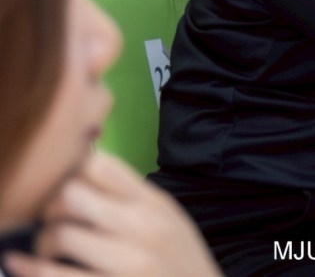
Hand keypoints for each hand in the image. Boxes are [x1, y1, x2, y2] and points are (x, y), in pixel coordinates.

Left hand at [3, 151, 220, 276]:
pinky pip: (58, 276)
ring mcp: (129, 260)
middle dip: (50, 206)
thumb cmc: (180, 262)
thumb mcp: (169, 219)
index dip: (72, 170)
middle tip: (51, 219)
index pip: (102, 165)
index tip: (65, 183)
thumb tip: (85, 171)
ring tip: (49, 249)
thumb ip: (133, 197)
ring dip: (44, 242)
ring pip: (61, 234)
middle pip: (72, 194)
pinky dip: (30, 269)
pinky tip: (18, 264)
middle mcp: (143, 225)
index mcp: (155, 202)